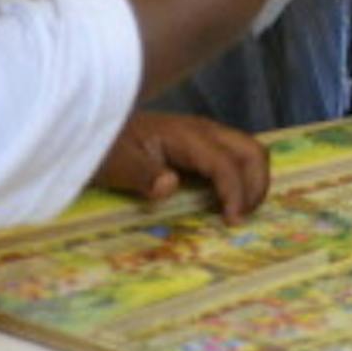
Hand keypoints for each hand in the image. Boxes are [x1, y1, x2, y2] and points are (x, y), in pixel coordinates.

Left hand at [93, 110, 271, 221]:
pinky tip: (226, 201)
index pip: (225, 162)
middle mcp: (202, 131)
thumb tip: (170, 185)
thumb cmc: (105, 148)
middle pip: (252, 150)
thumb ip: (143, 174)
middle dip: (256, 185)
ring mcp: (204, 135)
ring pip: (249, 151)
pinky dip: (242, 178)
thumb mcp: (115, 164)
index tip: (231, 222)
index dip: (235, 192)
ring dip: (253, 181)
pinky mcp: (202, 143)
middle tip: (242, 218)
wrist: (94, 128)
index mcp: (185, 136)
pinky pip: (235, 156)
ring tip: (238, 212)